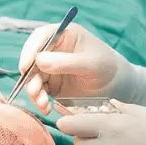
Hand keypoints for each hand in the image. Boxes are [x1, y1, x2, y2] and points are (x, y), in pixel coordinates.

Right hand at [18, 23, 145, 112]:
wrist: (118, 88)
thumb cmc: (108, 68)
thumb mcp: (91, 64)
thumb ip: (66, 62)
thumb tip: (39, 60)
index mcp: (64, 35)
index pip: (40, 37)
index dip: (30, 50)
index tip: (26, 66)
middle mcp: (54, 50)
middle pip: (32, 59)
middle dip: (30, 76)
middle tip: (35, 91)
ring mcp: (51, 68)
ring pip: (33, 77)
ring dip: (34, 91)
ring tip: (43, 103)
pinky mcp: (52, 85)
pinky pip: (39, 91)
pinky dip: (40, 100)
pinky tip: (46, 109)